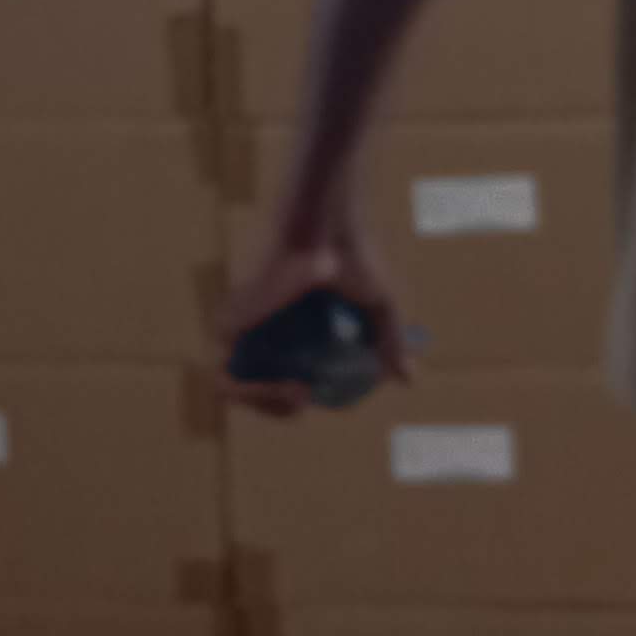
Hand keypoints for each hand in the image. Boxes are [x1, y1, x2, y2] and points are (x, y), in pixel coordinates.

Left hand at [222, 226, 410, 417]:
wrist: (326, 227)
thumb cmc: (352, 255)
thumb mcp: (378, 308)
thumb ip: (390, 342)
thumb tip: (409, 379)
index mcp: (284, 330)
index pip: (276, 380)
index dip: (292, 401)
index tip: (313, 394)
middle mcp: (258, 330)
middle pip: (253, 390)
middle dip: (279, 408)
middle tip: (304, 396)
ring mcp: (240, 328)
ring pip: (235, 390)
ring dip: (267, 404)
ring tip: (296, 393)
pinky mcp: (227, 325)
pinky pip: (225, 379)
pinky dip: (251, 395)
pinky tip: (284, 387)